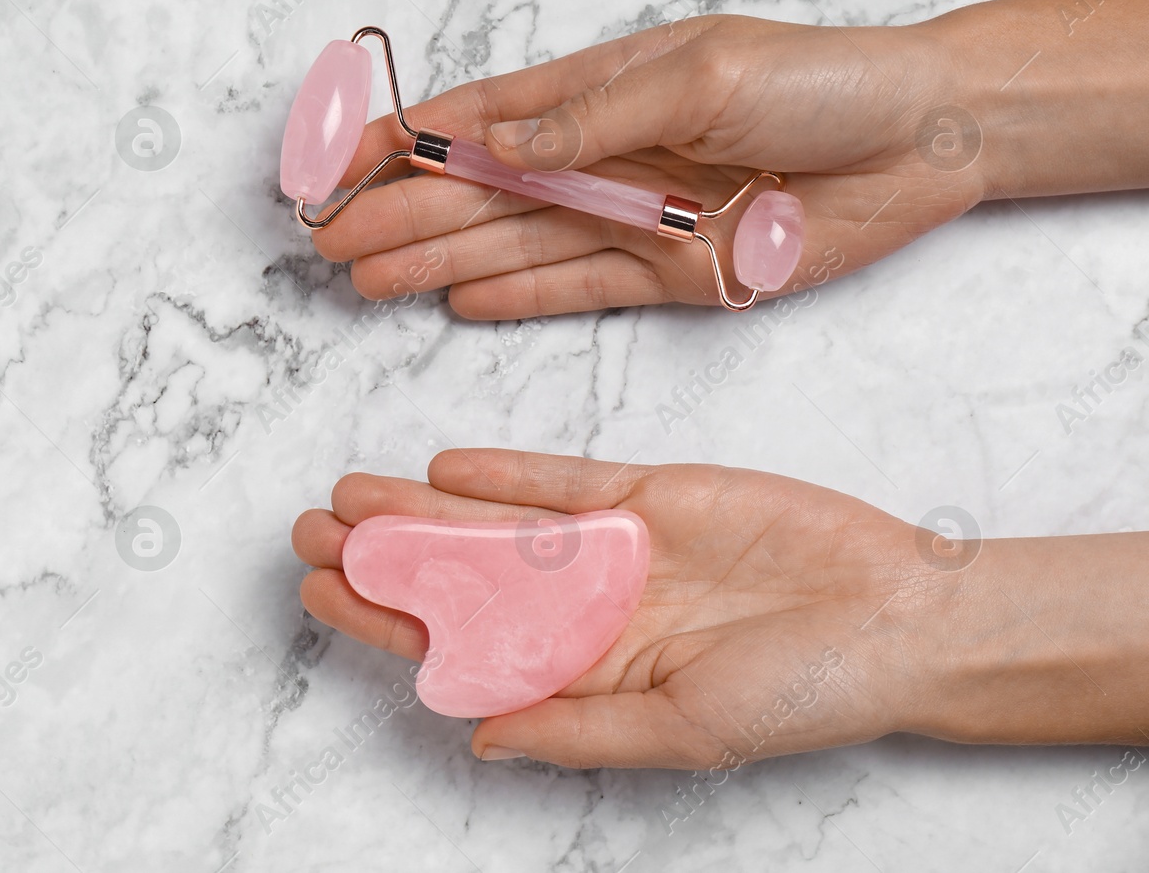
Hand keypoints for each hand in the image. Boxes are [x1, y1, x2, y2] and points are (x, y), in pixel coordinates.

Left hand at [291, 449, 1148, 768]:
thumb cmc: (802, 694)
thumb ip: (578, 729)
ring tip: (350, 494)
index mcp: (584, 673)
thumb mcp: (682, 732)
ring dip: (422, 509)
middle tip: (308, 530)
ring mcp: (612, 547)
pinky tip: (447, 467)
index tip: (323, 595)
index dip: (388, 621)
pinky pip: (562, 480)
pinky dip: (506, 474)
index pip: (460, 646)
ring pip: (494, 524)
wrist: (898, 615)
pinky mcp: (648, 493)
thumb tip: (476, 737)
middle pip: (460, 578)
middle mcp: (584, 608)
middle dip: (384, 556)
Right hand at [312, 13, 980, 315]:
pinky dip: (516, 297)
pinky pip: (575, 288)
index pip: (478, 118)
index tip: (332, 164)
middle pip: (479, 191)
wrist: (922, 143)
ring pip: (512, 245)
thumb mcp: (701, 76)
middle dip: (399, 213)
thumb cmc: (823, 82)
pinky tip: (458, 303)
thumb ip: (592, 116)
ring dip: (436, 261)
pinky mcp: (670, 272)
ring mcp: (633, 216)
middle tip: (329, 242)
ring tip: (366, 279)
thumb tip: (494, 138)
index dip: (401, 141)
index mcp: (602, 89)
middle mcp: (605, 155)